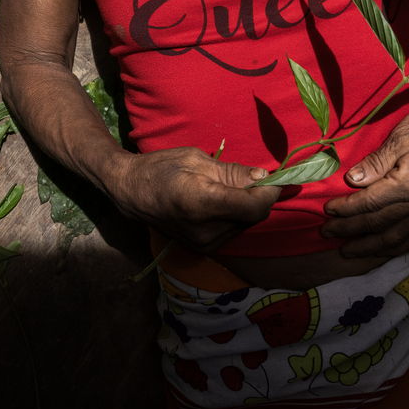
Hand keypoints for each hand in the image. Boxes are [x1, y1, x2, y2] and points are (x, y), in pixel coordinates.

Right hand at [106, 146, 280, 251]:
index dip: (271, 192)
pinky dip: (235, 215)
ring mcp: (204, 244)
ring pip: (245, 224)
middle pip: (253, 216)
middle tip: (253, 175)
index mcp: (203, 203)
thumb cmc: (161, 167)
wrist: (131, 192)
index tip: (276, 177)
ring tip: (229, 186)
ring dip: (247, 206)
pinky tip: (221, 200)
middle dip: (260, 196)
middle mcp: (206, 231)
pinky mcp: (203, 248)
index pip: (254, 207)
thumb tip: (264, 176)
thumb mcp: (196, 159)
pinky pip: (233, 230)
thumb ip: (232, 172)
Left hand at [322, 90, 408, 257]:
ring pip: (399, 237)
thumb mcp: (400, 136)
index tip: (327, 211)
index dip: (346, 209)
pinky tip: (383, 249)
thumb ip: (376, 163)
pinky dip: (397, 247)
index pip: (371, 203)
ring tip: (349, 250)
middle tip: (327, 233)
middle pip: (381, 223)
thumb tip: (352, 181)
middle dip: (352, 230)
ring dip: (372, 247)